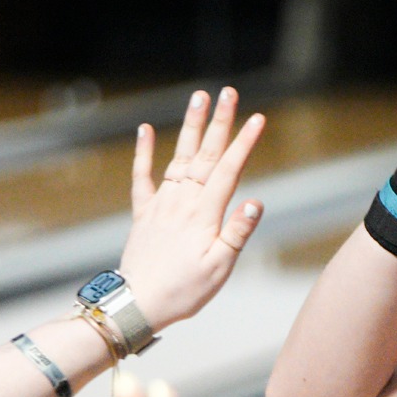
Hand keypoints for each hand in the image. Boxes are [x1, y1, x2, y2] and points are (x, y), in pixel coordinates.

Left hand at [117, 88, 265, 332]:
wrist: (139, 303)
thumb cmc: (184, 291)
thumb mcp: (220, 268)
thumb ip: (237, 233)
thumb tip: (255, 201)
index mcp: (204, 214)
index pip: (229, 170)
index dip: (244, 143)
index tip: (257, 119)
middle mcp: (183, 202)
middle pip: (205, 155)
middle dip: (218, 122)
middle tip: (228, 93)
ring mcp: (161, 205)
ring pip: (179, 157)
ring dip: (190, 127)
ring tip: (197, 98)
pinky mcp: (144, 213)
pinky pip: (142, 177)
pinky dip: (143, 152)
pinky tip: (145, 130)